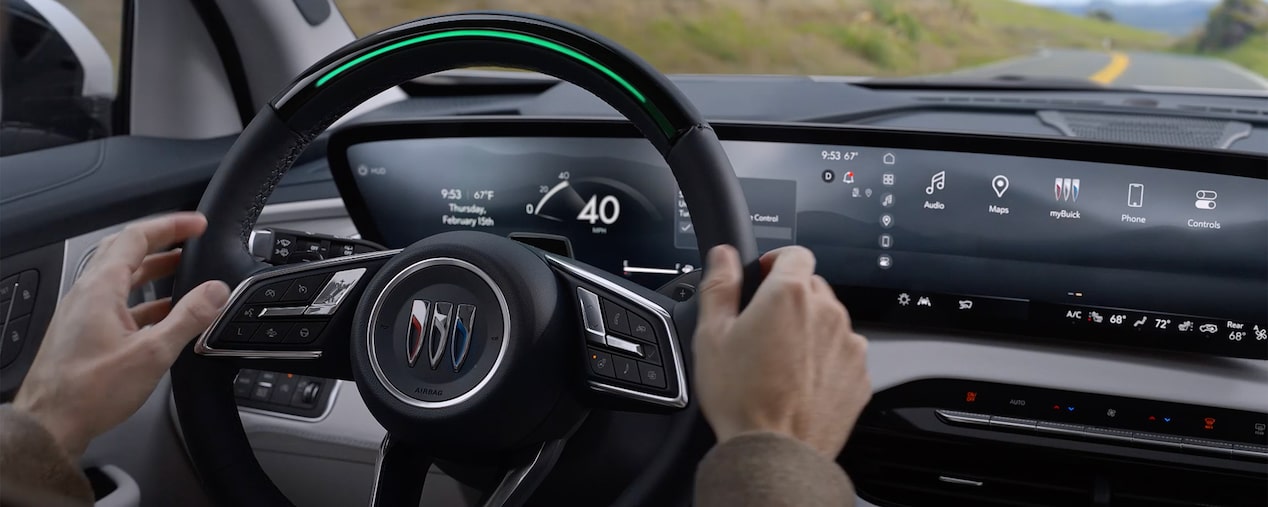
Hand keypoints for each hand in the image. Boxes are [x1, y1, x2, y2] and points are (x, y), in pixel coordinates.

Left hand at [14, 213, 229, 456]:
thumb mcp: (152, 353)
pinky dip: (143, 298)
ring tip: (182, 271)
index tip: (196, 224)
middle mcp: (86, 294)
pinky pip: (116, 302)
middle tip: (189, 240)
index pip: (136, 237)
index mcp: (100, 289)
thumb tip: (216, 290)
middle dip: (161, 242)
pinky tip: (162, 314)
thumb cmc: (88, 392)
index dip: (170, 226)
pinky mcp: (82, 332)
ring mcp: (82, 313)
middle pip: (125, 252)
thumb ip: (189, 317)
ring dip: (153, 269)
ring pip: (120, 277)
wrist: (50, 425)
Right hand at [693, 245, 869, 456]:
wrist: (775, 451)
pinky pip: (843, 354)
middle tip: (762, 329)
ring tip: (779, 361)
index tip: (764, 277)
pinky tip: (798, 382)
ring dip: (809, 330)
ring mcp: (848, 345)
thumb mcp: (711, 335)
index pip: (795, 253)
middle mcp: (827, 312)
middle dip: (790, 299)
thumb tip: (723, 256)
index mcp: (789, 295)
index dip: (776, 261)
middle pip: (813, 287)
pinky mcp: (860, 375)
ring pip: (830, 321)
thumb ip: (719, 285)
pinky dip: (825, 360)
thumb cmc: (742, 398)